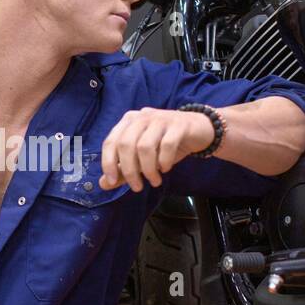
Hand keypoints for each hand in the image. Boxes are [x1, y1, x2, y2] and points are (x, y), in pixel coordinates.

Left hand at [99, 107, 214, 190]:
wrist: (200, 129)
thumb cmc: (166, 143)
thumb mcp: (142, 158)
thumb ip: (123, 170)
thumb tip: (103, 184)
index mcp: (129, 122)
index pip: (110, 142)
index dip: (108, 163)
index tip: (112, 181)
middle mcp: (142, 117)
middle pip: (126, 145)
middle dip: (129, 170)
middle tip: (137, 187)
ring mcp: (161, 118)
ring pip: (145, 146)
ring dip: (148, 169)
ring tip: (154, 181)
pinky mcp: (179, 124)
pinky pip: (167, 145)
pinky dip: (164, 161)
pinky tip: (166, 168)